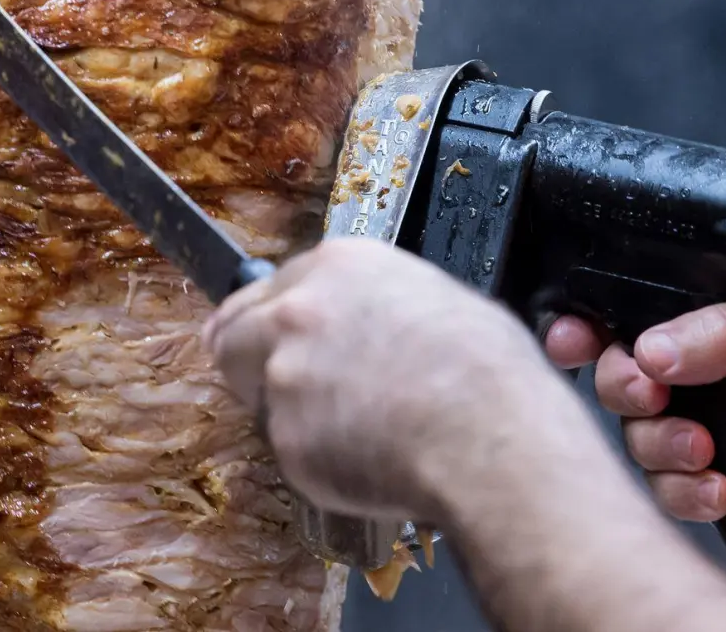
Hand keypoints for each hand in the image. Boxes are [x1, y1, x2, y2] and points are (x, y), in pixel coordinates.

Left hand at [204, 238, 585, 520]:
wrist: (492, 437)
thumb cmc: (489, 372)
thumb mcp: (439, 300)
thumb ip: (374, 304)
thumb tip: (370, 324)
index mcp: (338, 266)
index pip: (270, 289)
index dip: (271, 319)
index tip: (267, 337)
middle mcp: (297, 311)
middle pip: (233, 333)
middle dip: (247, 360)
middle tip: (270, 386)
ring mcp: (284, 374)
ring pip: (262, 397)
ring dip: (291, 414)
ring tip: (355, 431)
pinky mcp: (286, 436)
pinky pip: (292, 451)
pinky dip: (318, 460)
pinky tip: (367, 460)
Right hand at [544, 287, 725, 522]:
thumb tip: (648, 344)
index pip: (640, 309)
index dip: (596, 322)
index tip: (576, 337)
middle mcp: (713, 371)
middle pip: (624, 373)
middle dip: (626, 387)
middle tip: (651, 394)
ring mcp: (716, 426)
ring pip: (639, 435)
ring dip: (660, 446)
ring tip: (701, 452)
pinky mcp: (722, 478)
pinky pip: (669, 488)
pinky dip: (685, 492)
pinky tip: (718, 489)